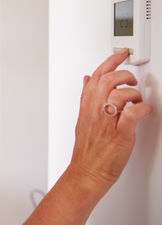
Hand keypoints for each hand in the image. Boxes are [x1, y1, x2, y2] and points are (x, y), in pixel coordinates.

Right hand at [69, 49, 151, 197]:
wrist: (87, 171)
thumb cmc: (87, 147)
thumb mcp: (82, 116)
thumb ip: (86, 96)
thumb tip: (87, 79)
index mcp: (87, 105)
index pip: (97, 75)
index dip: (110, 61)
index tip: (121, 53)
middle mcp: (95, 110)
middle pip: (108, 80)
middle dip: (124, 74)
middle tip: (131, 79)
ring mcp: (107, 122)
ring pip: (119, 94)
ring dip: (133, 93)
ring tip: (137, 99)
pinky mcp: (120, 135)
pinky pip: (131, 115)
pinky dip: (141, 108)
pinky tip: (142, 110)